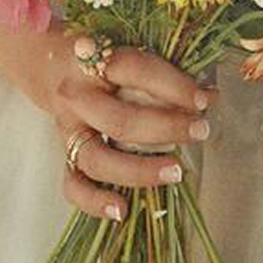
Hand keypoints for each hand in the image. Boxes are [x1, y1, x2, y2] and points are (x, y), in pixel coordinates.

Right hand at [53, 40, 215, 219]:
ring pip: (97, 159)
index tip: (203, 100)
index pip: (135, 70)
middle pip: (119, 120)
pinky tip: (122, 210)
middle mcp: (76, 97)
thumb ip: (167, 73)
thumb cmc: (105, 61)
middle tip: (201, 131)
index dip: (172, 86)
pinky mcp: (65, 156)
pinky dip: (95, 202)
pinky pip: (74, 186)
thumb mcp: (130, 53)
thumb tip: (210, 97)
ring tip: (176, 171)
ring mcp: (67, 130)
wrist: (53, 65)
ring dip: (139, 170)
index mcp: (93, 60)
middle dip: (165, 128)